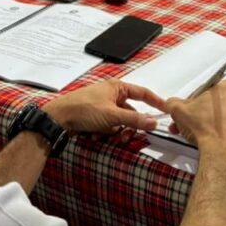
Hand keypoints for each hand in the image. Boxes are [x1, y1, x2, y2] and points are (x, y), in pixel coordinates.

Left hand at [42, 80, 165, 133]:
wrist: (59, 118)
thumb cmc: (83, 109)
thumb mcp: (113, 116)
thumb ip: (135, 119)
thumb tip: (153, 121)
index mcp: (117, 88)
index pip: (142, 93)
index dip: (155, 101)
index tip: (166, 109)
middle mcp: (111, 94)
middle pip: (130, 112)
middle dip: (129, 127)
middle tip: (125, 137)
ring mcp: (103, 105)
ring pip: (119, 121)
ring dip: (116, 132)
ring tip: (108, 137)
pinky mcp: (95, 116)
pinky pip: (108, 125)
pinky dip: (105, 132)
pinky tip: (96, 136)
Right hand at [165, 80, 225, 157]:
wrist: (218, 150)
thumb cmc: (204, 128)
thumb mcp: (178, 110)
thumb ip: (171, 102)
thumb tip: (170, 103)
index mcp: (223, 87)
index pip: (202, 90)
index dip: (190, 101)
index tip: (185, 109)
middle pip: (210, 102)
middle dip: (196, 112)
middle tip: (186, 121)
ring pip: (217, 113)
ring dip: (204, 120)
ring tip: (192, 130)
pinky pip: (225, 123)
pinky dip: (215, 127)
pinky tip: (205, 135)